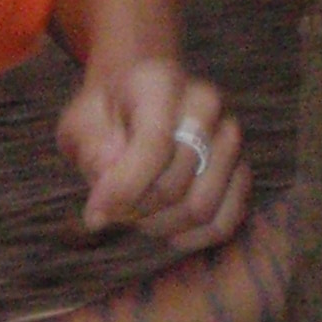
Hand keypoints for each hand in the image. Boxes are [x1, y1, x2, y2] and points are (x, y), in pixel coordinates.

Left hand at [58, 61, 250, 249]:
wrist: (136, 97)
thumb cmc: (106, 113)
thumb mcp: (80, 121)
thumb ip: (90, 149)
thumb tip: (109, 189)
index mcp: (161, 83)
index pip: (155, 145)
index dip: (125, 188)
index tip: (94, 215)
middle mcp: (205, 105)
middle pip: (175, 185)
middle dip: (136, 210)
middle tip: (112, 209)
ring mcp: (229, 137)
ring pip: (200, 208)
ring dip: (160, 225)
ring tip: (136, 212)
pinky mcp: (242, 168)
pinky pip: (225, 221)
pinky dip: (192, 237)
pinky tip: (166, 228)